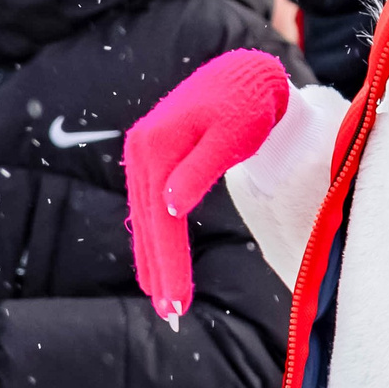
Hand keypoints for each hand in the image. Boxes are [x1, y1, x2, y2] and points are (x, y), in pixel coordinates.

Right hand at [123, 49, 292, 322]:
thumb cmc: (246, 101)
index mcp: (156, 146)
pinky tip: (157, 263)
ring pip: (146, 217)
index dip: (167, 263)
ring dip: (153, 259)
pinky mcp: (155, 157)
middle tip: (171, 316)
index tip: (177, 303)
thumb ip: (199, 169)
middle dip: (159, 271)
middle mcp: (142, 151)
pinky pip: (150, 205)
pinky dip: (154, 237)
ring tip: (163, 301)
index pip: (160, 218)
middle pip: (148, 222)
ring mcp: (145, 153)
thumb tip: (170, 207)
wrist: (245, 72)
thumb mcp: (229, 134)